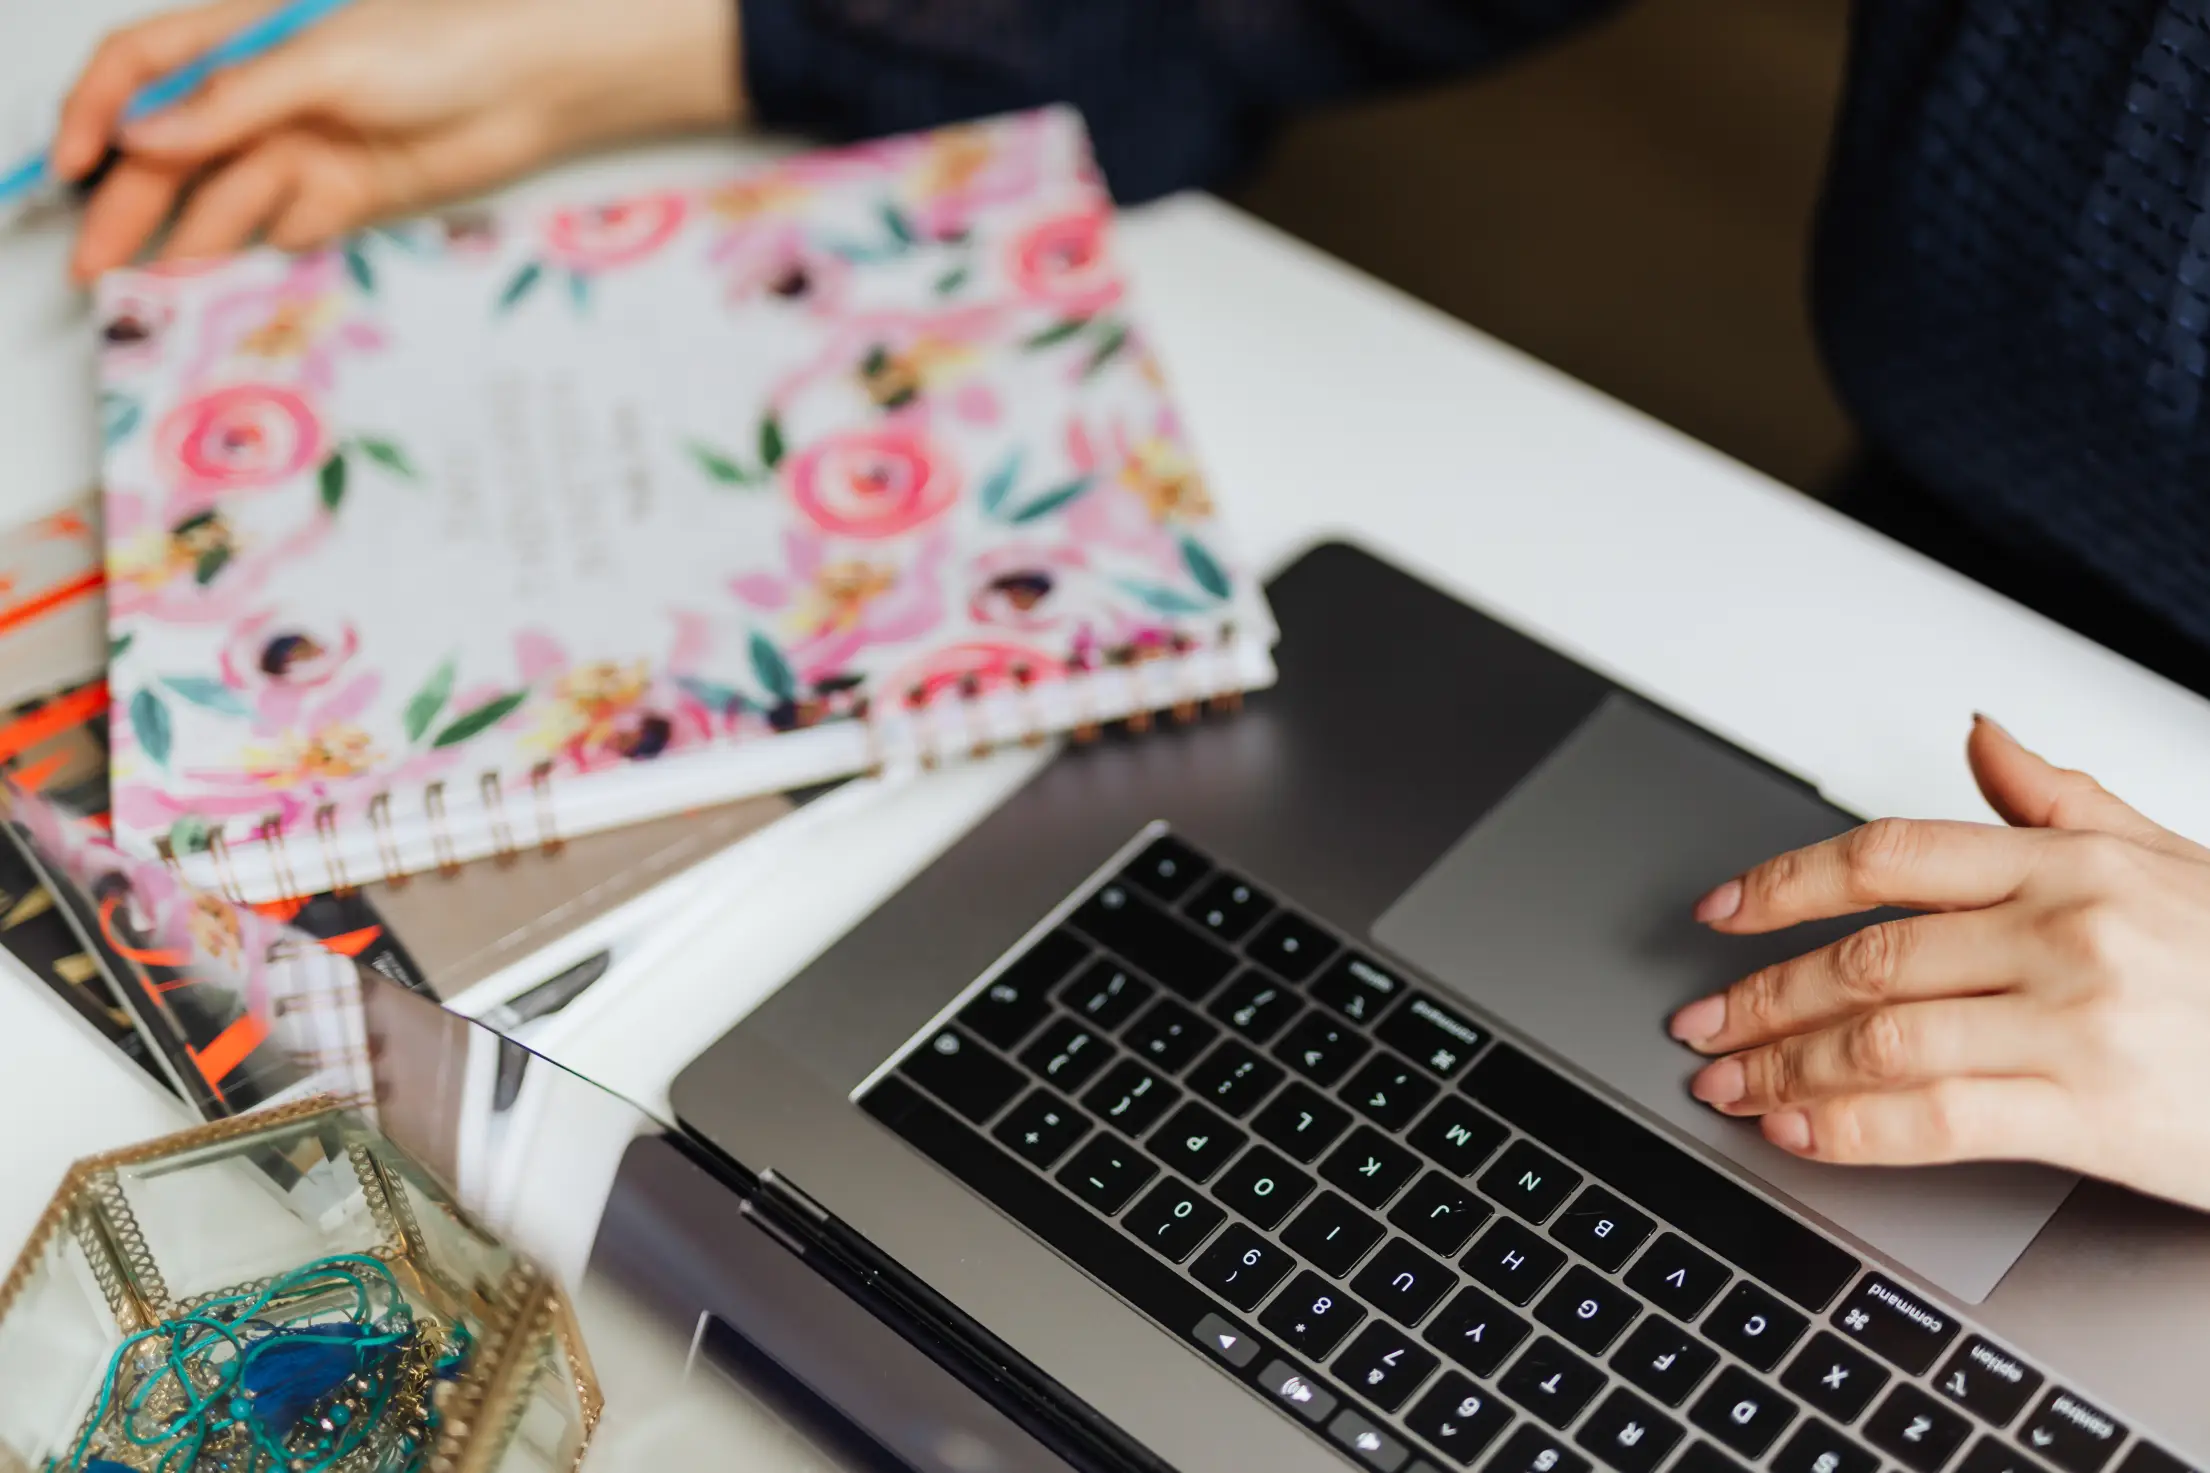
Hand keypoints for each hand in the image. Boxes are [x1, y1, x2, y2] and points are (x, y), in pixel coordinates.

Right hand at [55, 0, 741, 281]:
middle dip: (125, 204)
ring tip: (151, 289)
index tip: (70, 165)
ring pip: (222, 200)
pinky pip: (283, 228)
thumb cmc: (439, 42)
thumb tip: (147, 134)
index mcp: (242, 35)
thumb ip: (237, 101)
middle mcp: (263, 95)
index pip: (142, 68)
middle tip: (91, 264)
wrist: (534, 84)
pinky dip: (256, 251)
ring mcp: (302, 147)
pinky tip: (232, 279)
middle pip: (171, 152)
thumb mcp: (326, 60)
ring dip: (186, 240)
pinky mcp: (343, 195)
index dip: (98, 113)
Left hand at [1668, 715, 2209, 1210]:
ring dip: (1783, 1066)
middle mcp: (2064, 933)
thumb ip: (2060, 799)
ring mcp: (2075, 1024)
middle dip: (1762, 992)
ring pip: (1880, 1037)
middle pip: (1865, 955)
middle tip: (1700, 1018)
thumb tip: (1979, 736)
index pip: (1887, 856)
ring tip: (1728, 1082)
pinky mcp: (2093, 1114)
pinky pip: (1935, 1118)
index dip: (1783, 882)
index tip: (1720, 911)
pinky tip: (1798, 1133)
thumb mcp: (2171, 857)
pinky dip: (1848, 1129)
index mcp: (2070, 864)